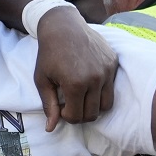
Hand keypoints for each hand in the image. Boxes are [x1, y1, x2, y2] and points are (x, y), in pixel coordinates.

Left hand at [31, 7, 116, 129]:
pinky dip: (101, 90)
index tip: (60, 107)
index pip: (77, 116)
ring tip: (81, 97)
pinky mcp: (113, 62)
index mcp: (76, 84)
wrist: (63, 26)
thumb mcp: (42, 80)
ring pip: (106, 104)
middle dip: (80, 114)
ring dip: (93, 106)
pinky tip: (88, 81)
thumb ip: (49, 105)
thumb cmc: (49, 54)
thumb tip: (50, 128)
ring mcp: (107, 70)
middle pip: (93, 114)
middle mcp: (95, 78)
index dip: (66, 116)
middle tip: (70, 103)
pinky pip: (111, 87)